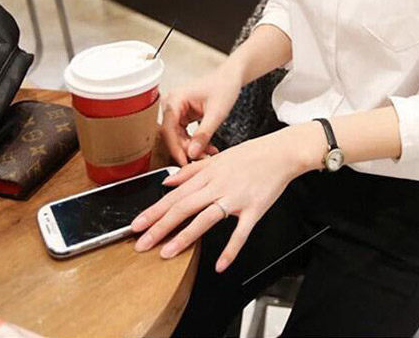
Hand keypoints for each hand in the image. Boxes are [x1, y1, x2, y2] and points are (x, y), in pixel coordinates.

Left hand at [131, 123, 323, 269]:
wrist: (282, 153)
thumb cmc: (252, 154)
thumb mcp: (217, 157)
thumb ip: (191, 171)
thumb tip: (167, 182)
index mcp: (207, 173)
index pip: (174, 195)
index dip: (153, 211)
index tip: (136, 225)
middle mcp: (218, 185)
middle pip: (183, 207)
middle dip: (160, 227)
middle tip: (141, 244)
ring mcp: (235, 198)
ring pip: (205, 218)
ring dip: (185, 237)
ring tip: (167, 254)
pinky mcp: (254, 209)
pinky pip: (240, 232)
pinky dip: (230, 249)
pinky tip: (220, 265)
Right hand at [161, 64, 243, 165]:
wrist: (231, 78)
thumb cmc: (224, 86)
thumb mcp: (216, 113)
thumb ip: (204, 134)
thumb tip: (192, 153)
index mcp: (175, 99)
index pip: (168, 129)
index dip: (175, 148)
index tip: (185, 161)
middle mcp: (171, 104)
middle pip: (171, 135)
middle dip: (186, 149)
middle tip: (201, 159)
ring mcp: (176, 110)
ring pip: (177, 137)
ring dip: (191, 148)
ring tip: (208, 154)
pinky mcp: (182, 116)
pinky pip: (183, 134)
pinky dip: (194, 142)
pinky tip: (207, 148)